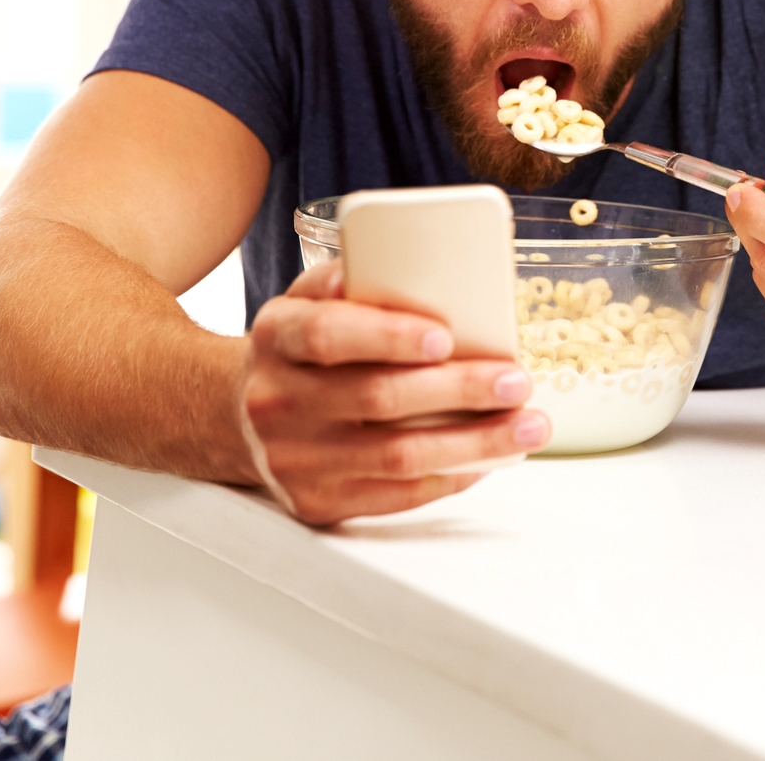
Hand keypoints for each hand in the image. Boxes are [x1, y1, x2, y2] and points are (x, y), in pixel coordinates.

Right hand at [238, 261, 549, 524]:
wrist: (237, 416)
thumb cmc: (297, 350)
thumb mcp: (305, 302)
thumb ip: (346, 281)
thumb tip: (403, 262)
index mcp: (276, 338)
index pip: (327, 335)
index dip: (388, 337)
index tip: (446, 337)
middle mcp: (277, 402)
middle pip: (376, 398)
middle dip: (459, 390)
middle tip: (517, 380)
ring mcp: (294, 460)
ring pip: (396, 456)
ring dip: (473, 442)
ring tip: (527, 426)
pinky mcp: (316, 502)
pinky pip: (395, 496)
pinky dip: (449, 476)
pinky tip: (489, 458)